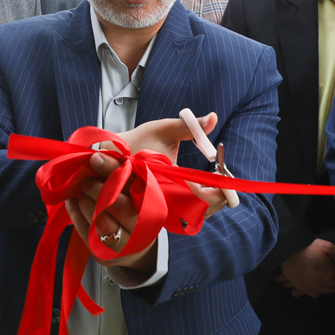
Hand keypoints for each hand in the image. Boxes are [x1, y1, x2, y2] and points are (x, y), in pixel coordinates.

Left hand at [67, 152, 156, 275]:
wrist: (135, 244)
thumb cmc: (134, 207)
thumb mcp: (133, 186)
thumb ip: (120, 169)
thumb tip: (99, 152)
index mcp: (154, 205)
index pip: (133, 183)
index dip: (112, 168)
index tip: (95, 158)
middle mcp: (143, 226)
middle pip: (115, 203)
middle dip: (96, 187)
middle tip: (86, 180)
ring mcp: (124, 243)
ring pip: (98, 219)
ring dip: (85, 201)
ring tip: (82, 192)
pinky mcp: (105, 254)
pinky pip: (84, 231)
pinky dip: (74, 213)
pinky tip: (72, 201)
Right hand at [113, 113, 235, 215]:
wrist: (109, 159)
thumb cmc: (135, 142)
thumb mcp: (162, 129)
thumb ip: (189, 126)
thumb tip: (214, 118)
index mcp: (167, 181)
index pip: (204, 197)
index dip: (221, 190)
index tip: (226, 174)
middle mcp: (165, 201)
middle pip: (203, 212)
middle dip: (219, 198)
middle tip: (225, 181)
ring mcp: (161, 210)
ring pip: (194, 217)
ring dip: (209, 204)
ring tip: (213, 184)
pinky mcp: (159, 213)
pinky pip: (184, 217)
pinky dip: (196, 206)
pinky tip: (198, 191)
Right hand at [275, 239, 334, 296]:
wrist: (289, 249)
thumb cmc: (310, 247)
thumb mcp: (329, 248)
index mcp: (329, 277)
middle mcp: (320, 286)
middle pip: (332, 290)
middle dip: (334, 284)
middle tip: (332, 275)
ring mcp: (309, 288)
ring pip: (322, 293)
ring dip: (325, 288)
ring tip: (323, 279)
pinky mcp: (300, 287)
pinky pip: (310, 294)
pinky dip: (313, 291)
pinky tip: (312, 284)